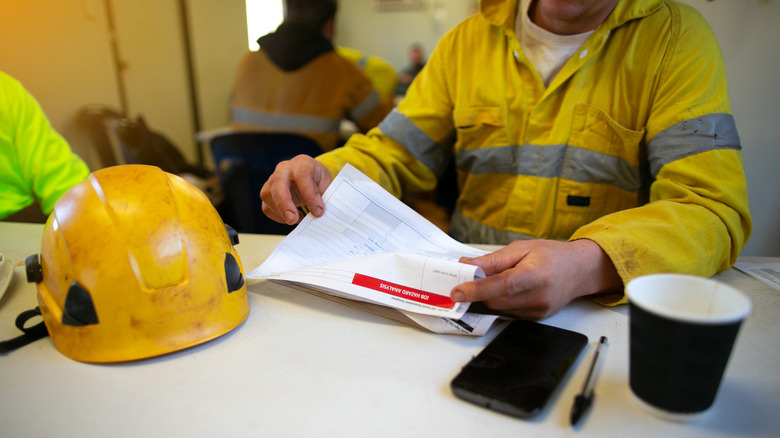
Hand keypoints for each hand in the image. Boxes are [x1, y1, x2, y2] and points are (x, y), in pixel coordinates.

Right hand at [259, 155, 331, 224]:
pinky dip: (278, 217)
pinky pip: (266, 207)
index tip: (318, 212)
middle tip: (292, 220)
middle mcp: (284, 169)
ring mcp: (272, 180)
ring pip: (267, 196)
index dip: (310, 195)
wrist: (308, 174)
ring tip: (298, 218)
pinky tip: (293, 218)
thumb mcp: (327, 184)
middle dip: (284, 203)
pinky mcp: (268, 193)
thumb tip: (318, 214)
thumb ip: (325, 197)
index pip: (303, 176)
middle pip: (277, 183)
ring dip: (281, 212)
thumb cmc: (317, 179)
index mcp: (302, 164)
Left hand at [450, 239, 621, 319]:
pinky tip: (505, 291)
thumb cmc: (552, 255)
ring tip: (492, 281)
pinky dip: (500, 303)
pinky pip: (508, 314)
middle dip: (478, 292)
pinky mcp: (536, 319)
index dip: (476, 290)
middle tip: (467, 279)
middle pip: (495, 301)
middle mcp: (538, 298)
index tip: (457, 292)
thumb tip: (467, 265)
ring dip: (488, 298)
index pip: (500, 286)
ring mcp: (538, 312)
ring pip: (499, 310)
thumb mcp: (521, 248)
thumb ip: (493, 260)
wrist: (580, 270)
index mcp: (535, 276)